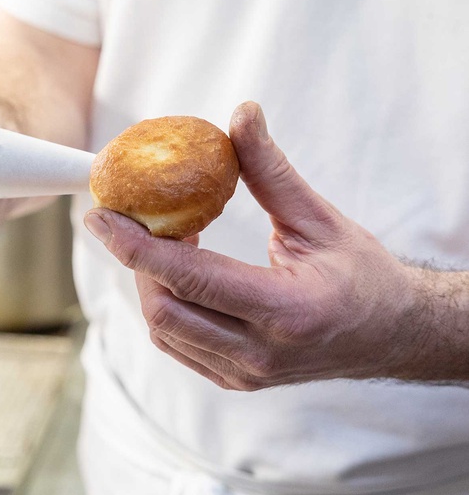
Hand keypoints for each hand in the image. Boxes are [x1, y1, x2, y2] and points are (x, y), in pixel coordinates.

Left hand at [83, 102, 421, 389]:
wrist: (393, 336)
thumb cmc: (363, 275)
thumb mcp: (321, 219)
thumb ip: (271, 171)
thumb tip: (240, 113)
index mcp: (288, 311)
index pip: (191, 278)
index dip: (136, 246)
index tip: (100, 215)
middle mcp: (261, 353)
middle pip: (164, 310)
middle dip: (139, 263)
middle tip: (143, 221)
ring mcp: (245, 374)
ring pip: (164, 330)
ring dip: (150, 282)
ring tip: (169, 241)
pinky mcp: (235, 381)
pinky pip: (177, 344)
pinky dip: (165, 305)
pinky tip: (179, 272)